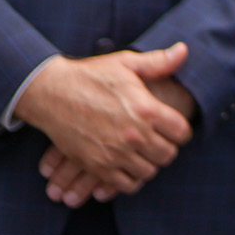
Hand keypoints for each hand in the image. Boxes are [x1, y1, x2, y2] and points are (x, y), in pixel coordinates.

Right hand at [17, 44, 195, 207]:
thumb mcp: (126, 63)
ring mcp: (114, 153)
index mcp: (146, 109)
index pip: (182, 132)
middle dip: (167, 147)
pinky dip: (131, 179)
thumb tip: (184, 50)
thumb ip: (159, 61)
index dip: (181, 131)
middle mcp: (133, 134)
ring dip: (149, 163)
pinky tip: (128, 165)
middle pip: (168, 154)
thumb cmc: (90, 76)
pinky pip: (126, 185)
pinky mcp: (96, 166)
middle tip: (158, 140)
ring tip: (142, 152)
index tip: (173, 127)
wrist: (50, 93)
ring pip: (149, 171)